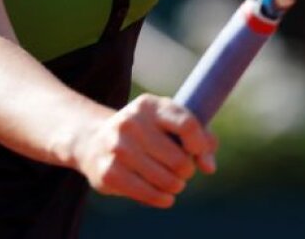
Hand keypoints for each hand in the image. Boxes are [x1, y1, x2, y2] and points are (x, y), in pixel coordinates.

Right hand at [71, 94, 216, 208]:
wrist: (95, 140)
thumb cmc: (145, 133)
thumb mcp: (168, 122)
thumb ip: (199, 137)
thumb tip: (209, 166)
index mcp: (149, 105)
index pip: (186, 125)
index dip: (200, 144)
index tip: (198, 153)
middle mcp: (131, 123)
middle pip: (179, 158)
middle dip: (186, 170)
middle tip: (182, 171)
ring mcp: (117, 148)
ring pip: (165, 179)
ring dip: (175, 186)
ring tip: (173, 183)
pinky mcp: (109, 172)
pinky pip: (148, 194)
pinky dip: (162, 199)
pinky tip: (164, 197)